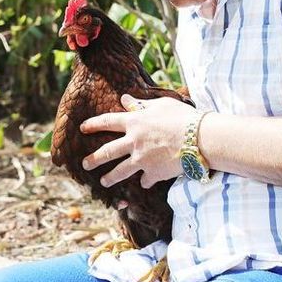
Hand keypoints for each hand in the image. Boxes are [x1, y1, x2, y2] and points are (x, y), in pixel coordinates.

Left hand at [80, 94, 195, 188]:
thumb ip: (141, 104)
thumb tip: (125, 99)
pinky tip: (146, 183)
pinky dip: (146, 181)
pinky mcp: (153, 173)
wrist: (199, 138)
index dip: (93, 124)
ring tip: (104, 182)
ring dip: (110, 177)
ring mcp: (142, 159)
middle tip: (85, 164)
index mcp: (135, 122)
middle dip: (94, 159)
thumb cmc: (182, 116)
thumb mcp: (162, 104)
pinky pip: (146, 180)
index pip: (108, 121)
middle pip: (107, 152)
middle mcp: (134, 142)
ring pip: (120, 171)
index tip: (83, 128)